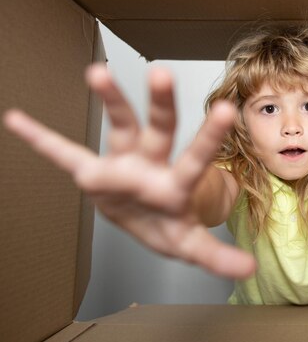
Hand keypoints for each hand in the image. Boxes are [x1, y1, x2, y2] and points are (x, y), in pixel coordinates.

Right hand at [3, 64, 255, 278]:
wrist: (145, 220)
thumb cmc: (170, 225)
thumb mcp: (190, 244)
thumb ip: (216, 256)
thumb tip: (250, 270)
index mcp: (176, 184)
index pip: (196, 157)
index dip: (210, 136)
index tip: (227, 108)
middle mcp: (152, 164)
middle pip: (159, 130)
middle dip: (161, 105)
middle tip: (162, 74)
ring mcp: (122, 163)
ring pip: (119, 126)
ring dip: (110, 101)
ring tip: (98, 72)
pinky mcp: (93, 172)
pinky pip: (64, 154)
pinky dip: (41, 140)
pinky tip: (17, 119)